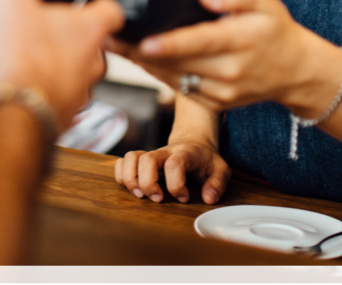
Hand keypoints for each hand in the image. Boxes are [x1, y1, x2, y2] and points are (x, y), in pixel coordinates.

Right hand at [0, 0, 125, 127]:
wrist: (18, 113)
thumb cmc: (27, 60)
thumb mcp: (12, 1)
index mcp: (88, 31)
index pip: (110, 11)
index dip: (97, 4)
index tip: (88, 2)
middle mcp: (88, 63)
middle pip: (75, 41)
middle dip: (46, 33)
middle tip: (23, 25)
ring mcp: (73, 90)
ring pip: (46, 67)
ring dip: (18, 56)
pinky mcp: (53, 112)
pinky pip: (27, 89)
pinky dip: (1, 78)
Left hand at [110, 0, 341, 116]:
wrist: (297, 71)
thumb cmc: (276, 30)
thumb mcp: (264, 0)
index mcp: (242, 41)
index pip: (200, 43)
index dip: (170, 44)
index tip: (144, 42)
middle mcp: (231, 71)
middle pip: (178, 64)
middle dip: (140, 52)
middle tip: (108, 36)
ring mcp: (223, 92)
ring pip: (175, 79)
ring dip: (142, 64)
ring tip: (114, 46)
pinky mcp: (216, 104)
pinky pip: (181, 89)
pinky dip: (158, 75)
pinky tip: (139, 60)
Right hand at [114, 140, 231, 204]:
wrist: (193, 142)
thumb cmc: (205, 159)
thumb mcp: (220, 169)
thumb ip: (217, 183)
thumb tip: (208, 198)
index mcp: (185, 153)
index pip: (174, 164)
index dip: (176, 185)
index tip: (184, 197)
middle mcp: (164, 152)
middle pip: (147, 159)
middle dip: (148, 183)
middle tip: (157, 199)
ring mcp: (151, 155)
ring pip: (130, 157)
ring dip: (130, 179)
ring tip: (140, 195)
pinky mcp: (140, 160)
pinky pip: (122, 161)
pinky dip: (121, 175)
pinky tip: (132, 187)